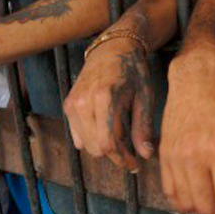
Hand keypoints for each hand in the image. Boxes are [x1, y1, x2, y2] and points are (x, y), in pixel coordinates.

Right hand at [64, 38, 152, 171]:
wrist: (112, 48)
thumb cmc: (133, 70)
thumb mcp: (144, 97)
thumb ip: (143, 127)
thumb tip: (146, 155)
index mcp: (105, 99)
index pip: (108, 144)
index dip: (123, 160)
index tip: (135, 165)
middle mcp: (84, 102)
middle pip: (96, 148)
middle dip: (115, 156)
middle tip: (132, 155)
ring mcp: (73, 104)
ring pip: (86, 145)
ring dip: (104, 149)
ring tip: (122, 144)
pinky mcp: (69, 105)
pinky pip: (77, 135)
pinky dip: (92, 140)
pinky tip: (107, 134)